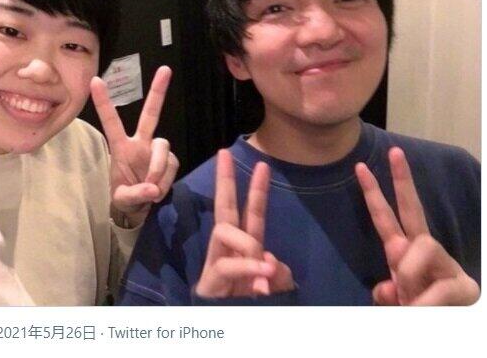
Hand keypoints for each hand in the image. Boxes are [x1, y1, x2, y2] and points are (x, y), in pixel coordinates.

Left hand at [91, 66, 178, 226]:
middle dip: (158, 92)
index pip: (111, 121)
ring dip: (158, 169)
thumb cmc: (125, 196)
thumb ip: (135, 194)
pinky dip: (165, 181)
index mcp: (121, 147)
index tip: (95, 80)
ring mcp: (157, 150)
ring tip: (151, 190)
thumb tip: (154, 188)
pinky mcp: (170, 160)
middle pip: (151, 114)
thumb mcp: (122, 198)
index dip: (103, 102)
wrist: (141, 207)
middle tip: (165, 69)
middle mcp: (141, 142)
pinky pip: (171, 167)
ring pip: (163, 149)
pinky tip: (158, 190)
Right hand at [195, 150, 292, 297]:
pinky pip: (225, 264)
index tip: (262, 165)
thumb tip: (269, 261)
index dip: (257, 190)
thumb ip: (278, 273)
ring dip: (247, 244)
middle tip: (223, 153)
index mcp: (246, 250)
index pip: (252, 214)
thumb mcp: (275, 290)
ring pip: (224, 231)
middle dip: (225, 181)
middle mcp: (228, 251)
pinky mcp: (208, 282)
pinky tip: (262, 281)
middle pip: (225, 209)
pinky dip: (246, 269)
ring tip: (264, 270)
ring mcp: (216, 265)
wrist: (226, 334)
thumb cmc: (250, 310)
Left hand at [356, 147, 479, 305]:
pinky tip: (425, 311)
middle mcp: (426, 252)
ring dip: (410, 276)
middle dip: (402, 179)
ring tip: (411, 302)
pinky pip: (437, 287)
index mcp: (403, 253)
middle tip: (394, 151)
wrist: (457, 331)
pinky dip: (425, 304)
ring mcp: (447, 265)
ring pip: (422, 248)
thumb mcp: (398, 303)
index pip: (385, 218)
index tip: (360, 167)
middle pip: (412, 209)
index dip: (372, 193)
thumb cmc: (424, 313)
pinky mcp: (464, 285)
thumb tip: (384, 289)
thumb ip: (387, 295)